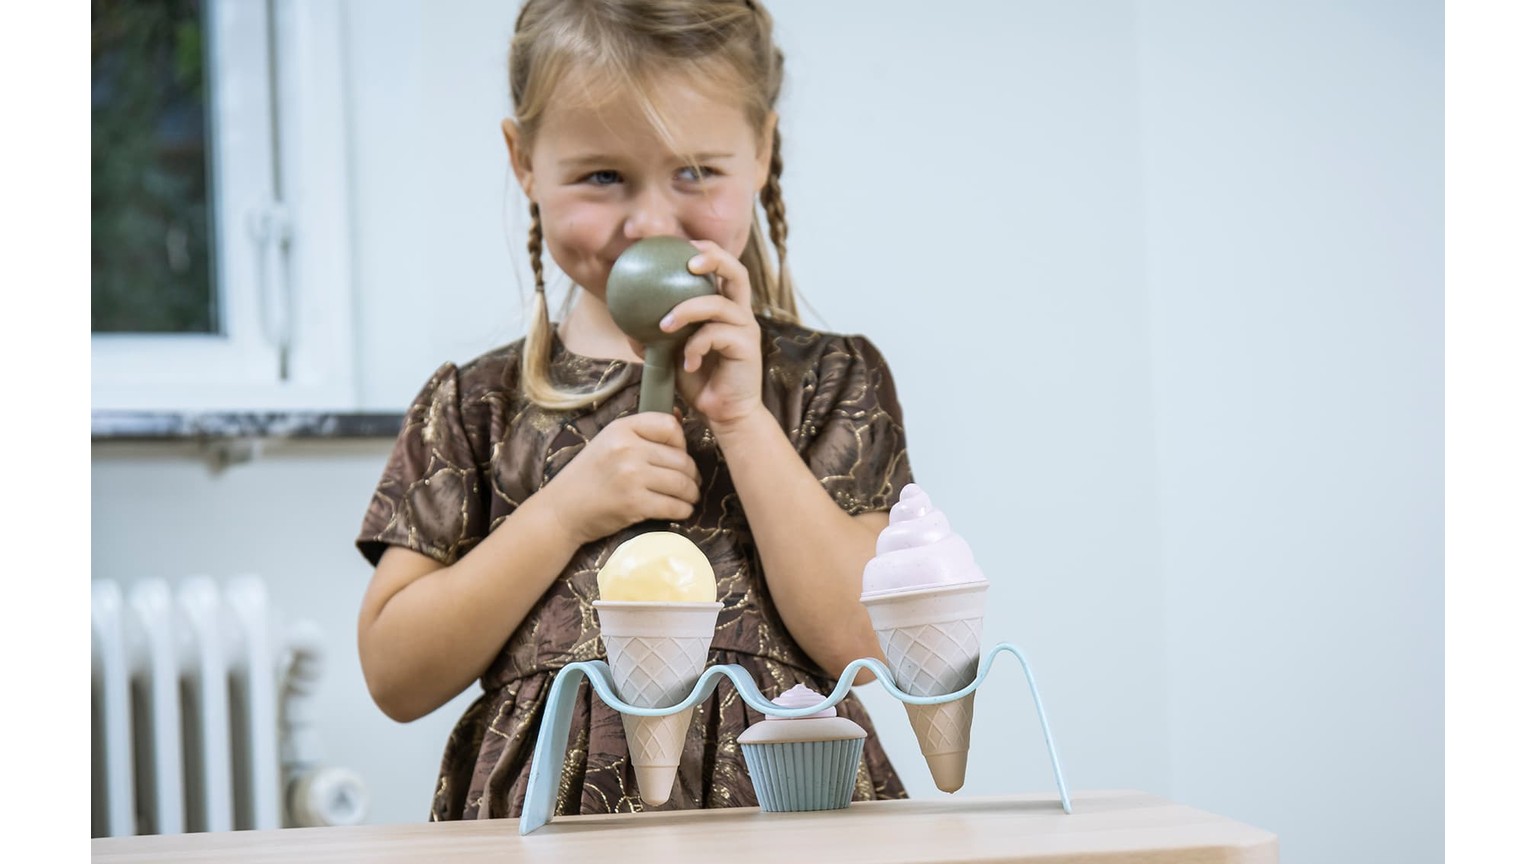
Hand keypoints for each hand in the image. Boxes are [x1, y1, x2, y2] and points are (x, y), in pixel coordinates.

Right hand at [539, 412, 700, 544]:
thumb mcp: (610, 441)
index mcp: (622, 429)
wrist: (562, 509)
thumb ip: (642, 432)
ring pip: (682, 484)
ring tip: (689, 497)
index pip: (670, 426)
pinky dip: (684, 510)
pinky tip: (682, 510)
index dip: (681, 443)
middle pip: (681, 459)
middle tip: (691, 483)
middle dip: (692, 474)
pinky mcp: (635, 504)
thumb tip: (681, 417)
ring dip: (691, 493)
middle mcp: (627, 449)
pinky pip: (675, 506)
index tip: (677, 456)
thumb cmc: (589, 475)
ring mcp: (631, 477)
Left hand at [660, 240, 763, 428]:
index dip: (708, 251)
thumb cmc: (699, 382)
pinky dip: (696, 347)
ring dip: (688, 309)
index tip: (683, 244)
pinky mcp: (747, 348)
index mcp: (726, 308)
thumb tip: (626, 321)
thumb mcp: (671, 355)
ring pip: (720, 304)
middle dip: (714, 258)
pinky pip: (717, 335)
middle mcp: (740, 314)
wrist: (725, 414)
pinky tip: (687, 364)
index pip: (724, 270)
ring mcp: (746, 330)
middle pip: (737, 272)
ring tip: (664, 324)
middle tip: (689, 262)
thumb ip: (656, 336)